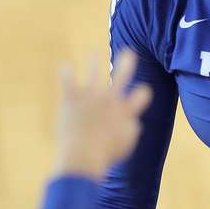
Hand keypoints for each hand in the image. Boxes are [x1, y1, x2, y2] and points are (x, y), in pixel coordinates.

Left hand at [53, 50, 152, 179]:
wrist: (82, 156)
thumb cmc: (105, 155)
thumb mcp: (126, 145)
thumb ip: (132, 130)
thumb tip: (132, 120)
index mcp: (125, 111)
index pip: (141, 95)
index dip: (142, 93)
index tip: (142, 92)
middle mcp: (110, 99)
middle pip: (121, 76)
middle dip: (126, 62)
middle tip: (129, 52)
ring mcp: (90, 96)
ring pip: (93, 72)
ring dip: (94, 62)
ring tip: (94, 53)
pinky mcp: (71, 98)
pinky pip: (68, 80)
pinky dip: (67, 72)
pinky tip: (66, 66)